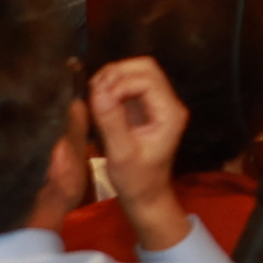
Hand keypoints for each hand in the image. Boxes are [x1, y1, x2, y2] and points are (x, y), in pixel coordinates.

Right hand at [85, 57, 196, 250]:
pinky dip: (112, 87)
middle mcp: (167, 103)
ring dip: (112, 78)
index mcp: (170, 113)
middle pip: (145, 68)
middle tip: (93, 91)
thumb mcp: (121, 154)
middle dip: (116, 73)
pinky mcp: (144, 108)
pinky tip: (97, 101)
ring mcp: (157, 104)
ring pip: (137, 73)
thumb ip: (111, 122)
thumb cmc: (136, 180)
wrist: (146, 195)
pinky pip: (129, 85)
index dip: (120, 83)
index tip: (99, 100)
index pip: (147, 79)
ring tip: (93, 96)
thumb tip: (98, 92)